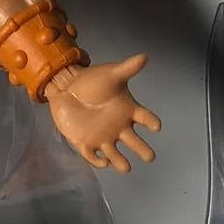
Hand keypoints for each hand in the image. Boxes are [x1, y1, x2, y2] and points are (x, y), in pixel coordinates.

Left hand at [46, 55, 160, 173]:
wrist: (67, 87)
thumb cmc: (92, 82)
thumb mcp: (111, 74)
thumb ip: (127, 68)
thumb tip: (144, 56)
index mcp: (127, 111)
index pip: (145, 118)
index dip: (152, 123)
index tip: (156, 126)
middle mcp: (118, 127)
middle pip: (135, 143)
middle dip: (143, 151)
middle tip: (149, 157)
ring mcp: (103, 137)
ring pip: (116, 155)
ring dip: (120, 162)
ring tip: (125, 167)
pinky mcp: (86, 142)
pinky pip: (93, 156)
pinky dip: (98, 161)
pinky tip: (102, 162)